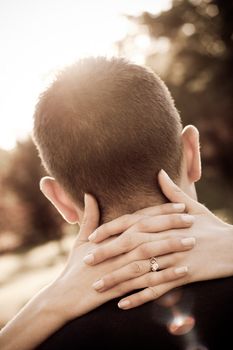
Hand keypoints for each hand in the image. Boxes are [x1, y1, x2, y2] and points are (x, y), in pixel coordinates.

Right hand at [50, 194, 195, 320]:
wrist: (65, 296)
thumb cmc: (74, 267)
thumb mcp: (80, 239)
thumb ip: (89, 217)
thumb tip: (88, 194)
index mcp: (110, 236)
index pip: (139, 218)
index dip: (160, 210)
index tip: (179, 205)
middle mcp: (117, 249)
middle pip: (147, 232)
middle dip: (170, 224)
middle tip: (191, 219)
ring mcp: (120, 268)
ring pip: (150, 254)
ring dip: (172, 247)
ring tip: (191, 242)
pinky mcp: (123, 287)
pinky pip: (149, 280)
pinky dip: (167, 275)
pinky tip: (184, 271)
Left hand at [84, 170, 232, 308]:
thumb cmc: (212, 226)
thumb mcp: (194, 206)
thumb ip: (172, 192)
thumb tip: (159, 172)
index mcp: (166, 222)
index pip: (133, 224)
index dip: (111, 230)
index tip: (92, 236)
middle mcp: (167, 239)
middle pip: (132, 246)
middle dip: (108, 254)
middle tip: (87, 261)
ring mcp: (174, 259)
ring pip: (141, 269)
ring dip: (118, 279)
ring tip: (98, 287)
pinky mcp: (184, 276)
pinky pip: (158, 289)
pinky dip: (140, 297)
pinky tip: (123, 304)